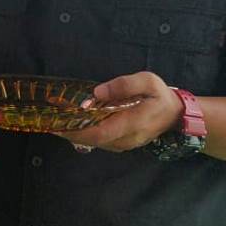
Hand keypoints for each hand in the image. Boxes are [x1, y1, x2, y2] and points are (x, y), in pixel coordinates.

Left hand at [56, 71, 183, 152]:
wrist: (176, 115)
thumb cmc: (161, 96)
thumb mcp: (148, 81)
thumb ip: (124, 85)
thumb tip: (98, 93)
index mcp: (132, 123)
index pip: (98, 132)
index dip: (76, 130)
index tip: (56, 124)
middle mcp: (126, 139)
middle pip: (92, 140)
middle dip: (69, 132)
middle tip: (49, 122)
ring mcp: (124, 144)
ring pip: (95, 143)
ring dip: (75, 134)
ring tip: (56, 122)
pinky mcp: (122, 143)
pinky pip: (100, 141)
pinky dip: (85, 134)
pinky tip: (73, 124)